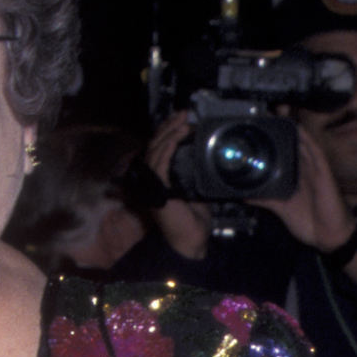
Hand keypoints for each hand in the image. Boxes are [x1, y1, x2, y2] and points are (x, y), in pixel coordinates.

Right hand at [146, 110, 212, 262]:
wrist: (191, 242)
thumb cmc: (193, 222)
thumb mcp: (195, 191)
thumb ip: (193, 174)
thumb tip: (203, 156)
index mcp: (160, 179)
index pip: (158, 148)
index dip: (167, 130)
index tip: (181, 118)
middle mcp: (153, 180)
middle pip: (154, 144)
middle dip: (168, 126)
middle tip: (184, 114)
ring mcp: (154, 186)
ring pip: (156, 150)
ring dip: (169, 133)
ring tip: (183, 122)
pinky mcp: (159, 191)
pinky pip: (160, 164)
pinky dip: (168, 148)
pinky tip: (177, 137)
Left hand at [262, 120, 356, 257]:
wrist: (330, 238)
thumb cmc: (310, 223)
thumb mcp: (281, 209)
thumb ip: (265, 200)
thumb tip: (245, 196)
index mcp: (295, 175)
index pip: (283, 151)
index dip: (273, 137)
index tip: (259, 123)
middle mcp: (305, 168)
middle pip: (293, 141)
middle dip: (281, 126)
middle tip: (266, 109)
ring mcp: (315, 169)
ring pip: (303, 142)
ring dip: (293, 126)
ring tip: (280, 110)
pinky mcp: (324, 174)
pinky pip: (316, 154)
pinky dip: (308, 141)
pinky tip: (299, 129)